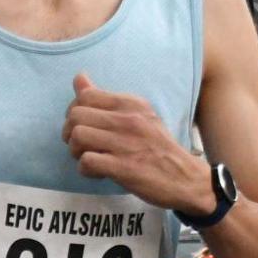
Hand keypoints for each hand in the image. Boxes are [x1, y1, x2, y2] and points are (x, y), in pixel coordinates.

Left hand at [62, 74, 212, 214]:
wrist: (187, 179)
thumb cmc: (158, 147)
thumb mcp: (138, 116)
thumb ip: (106, 99)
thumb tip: (78, 78)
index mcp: (132, 104)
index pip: (85, 95)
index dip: (75, 112)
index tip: (85, 126)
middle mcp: (129, 119)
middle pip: (76, 116)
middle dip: (70, 133)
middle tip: (82, 146)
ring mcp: (126, 143)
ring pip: (78, 136)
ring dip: (76, 151)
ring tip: (89, 158)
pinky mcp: (124, 167)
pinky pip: (87, 161)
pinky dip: (85, 169)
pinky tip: (98, 172)